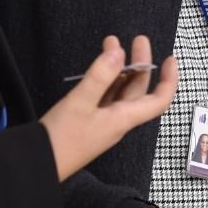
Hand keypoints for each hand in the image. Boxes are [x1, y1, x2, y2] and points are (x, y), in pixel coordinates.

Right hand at [42, 35, 177, 179]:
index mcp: (123, 119)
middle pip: (138, 90)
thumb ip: (100, 77)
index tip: (171, 59)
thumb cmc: (60, 141)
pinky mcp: (86, 122)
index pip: (158, 100)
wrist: (37, 167)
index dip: (169, 80)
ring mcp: (101, 122)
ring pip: (120, 92)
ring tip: (111, 45)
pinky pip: (104, 97)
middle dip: (140, 63)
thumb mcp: (80, 103)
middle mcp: (117, 121)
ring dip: (120, 68)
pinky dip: (105, 79)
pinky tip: (99, 68)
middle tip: (137, 40)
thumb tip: (119, 52)